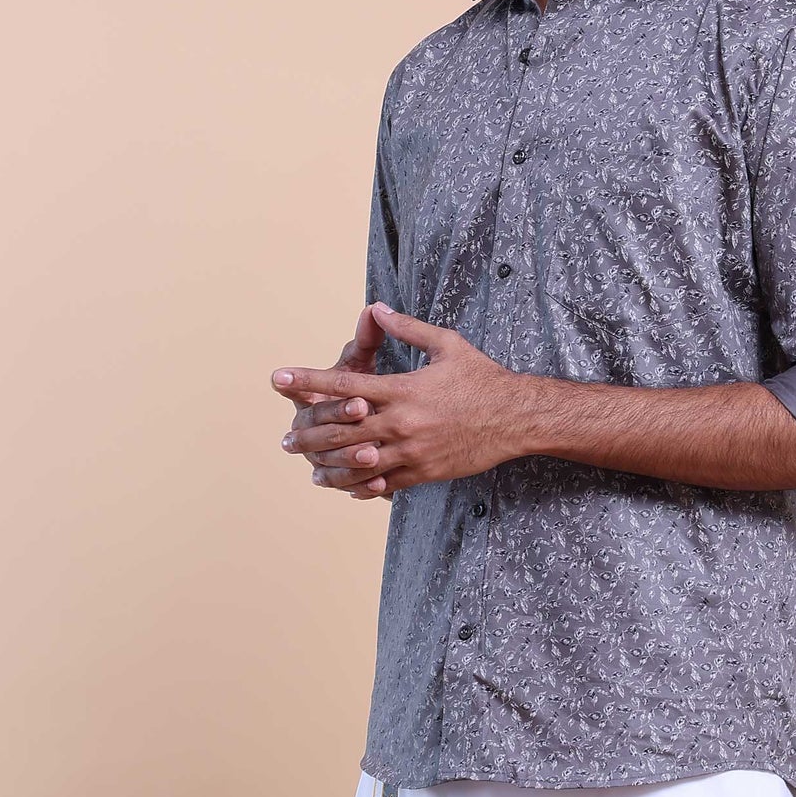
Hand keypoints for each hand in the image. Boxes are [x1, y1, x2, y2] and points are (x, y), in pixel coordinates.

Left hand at [275, 303, 536, 496]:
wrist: (516, 418)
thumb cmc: (482, 378)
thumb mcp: (446, 344)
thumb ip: (407, 328)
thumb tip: (377, 308)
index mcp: (402, 389)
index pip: (343, 385)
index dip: (307, 381)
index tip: (279, 379)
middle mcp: (402, 422)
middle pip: (342, 430)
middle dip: (309, 434)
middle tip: (286, 439)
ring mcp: (412, 451)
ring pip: (360, 463)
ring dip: (331, 468)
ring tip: (310, 471)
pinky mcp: (425, 471)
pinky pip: (387, 483)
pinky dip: (364, 486)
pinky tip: (347, 488)